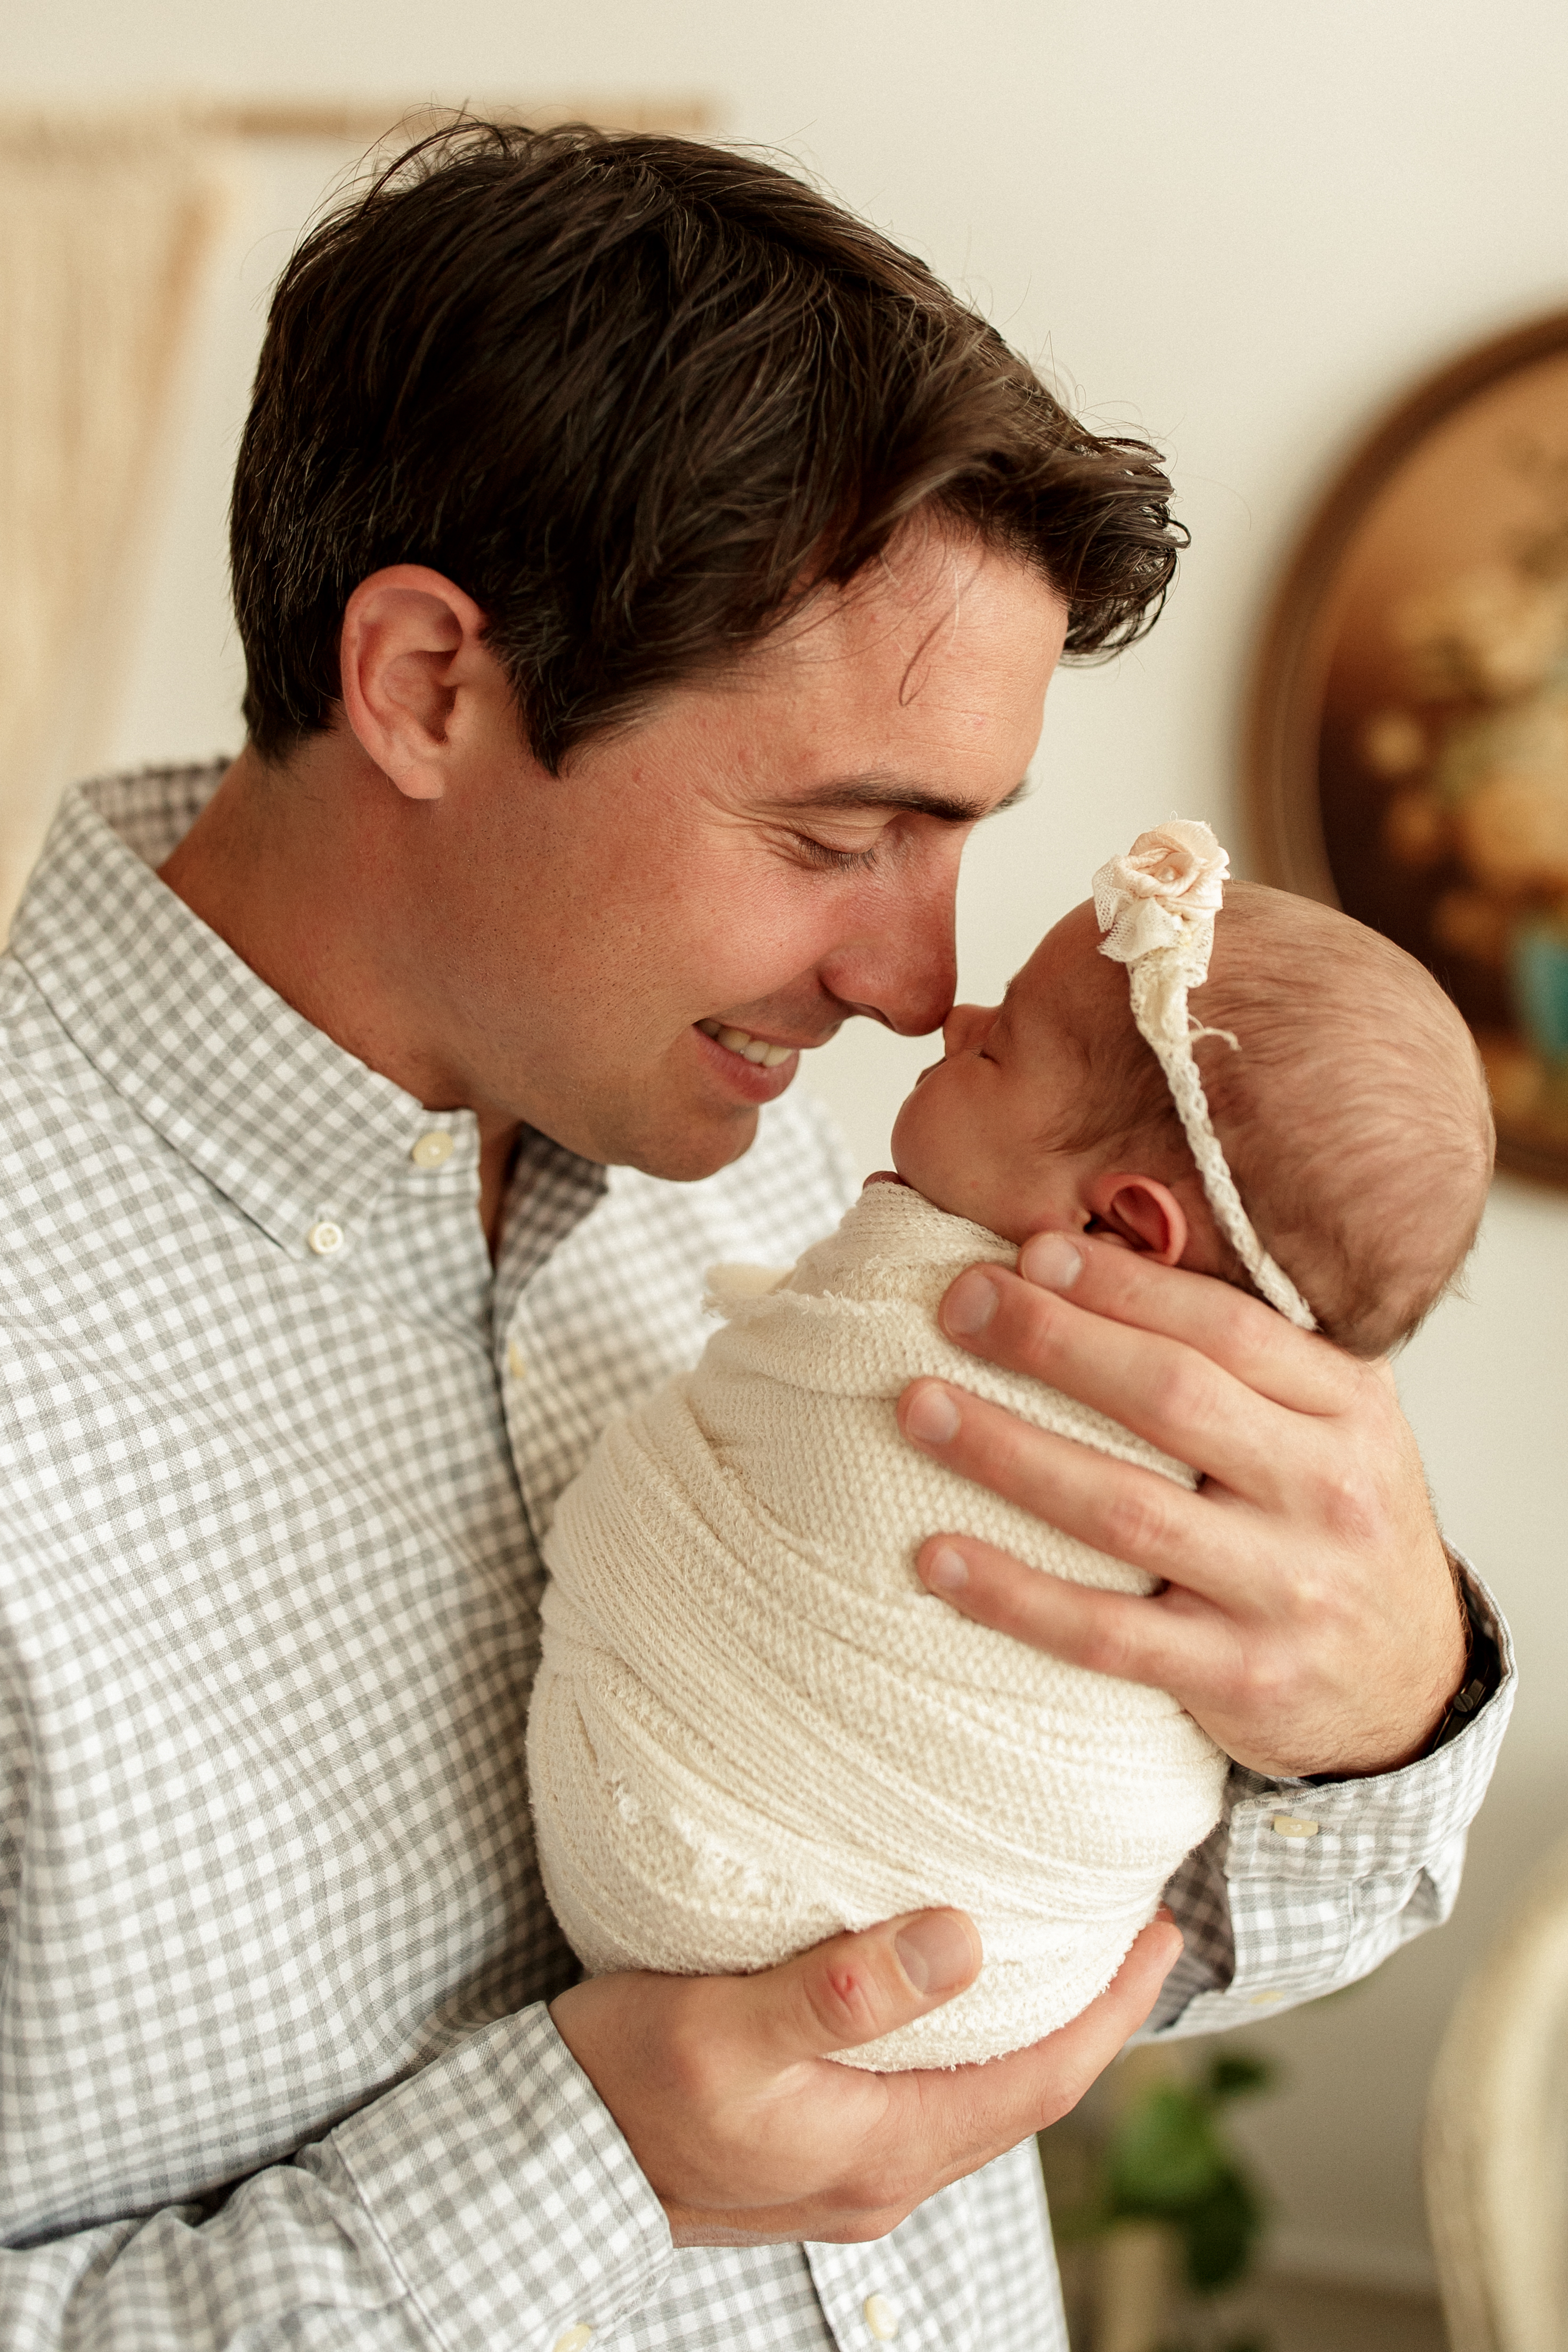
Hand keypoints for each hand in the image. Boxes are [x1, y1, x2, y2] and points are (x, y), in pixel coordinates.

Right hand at [549, 1907, 1180, 2246]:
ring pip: (974, 2097)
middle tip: (1128, 1931)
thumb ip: (842, 1991)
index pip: (1044, 2081)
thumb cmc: (624, 2090)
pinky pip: (922, 2096)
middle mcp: (882, 2174)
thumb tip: (962, 1939)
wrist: (540, 2164)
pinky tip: (945, 1994)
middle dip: (1087, 2015)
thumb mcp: (727, 2030)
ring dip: (1025, 2029)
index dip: (1114, 2008)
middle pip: (1024, 2095)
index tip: (1164, 1933)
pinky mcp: (808, 2150)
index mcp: (884, 2150)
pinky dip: (959, 2042)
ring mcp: (846, 2170)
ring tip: (1054, 1951)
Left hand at [897, 1234, 1466, 1778]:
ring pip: (1126, 1511)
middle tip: (957, 1306)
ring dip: (1009, 1454)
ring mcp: (1287, 1591)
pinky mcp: (1241, 1680)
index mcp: (1349, 1408)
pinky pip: (1107, 1635)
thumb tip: (1095, 1244)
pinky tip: (936, 1557)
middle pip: (1172, 1398)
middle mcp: (1328, 1492)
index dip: (1123, 1284)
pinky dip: (1014, 1595)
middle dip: (1052, 1342)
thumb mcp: (1329, 1420)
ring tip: (919, 1410)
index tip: (1029, 1252)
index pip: (1228, 1325)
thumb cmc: (1335, 1520)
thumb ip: (1244, 1345)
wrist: (1413, 1683)